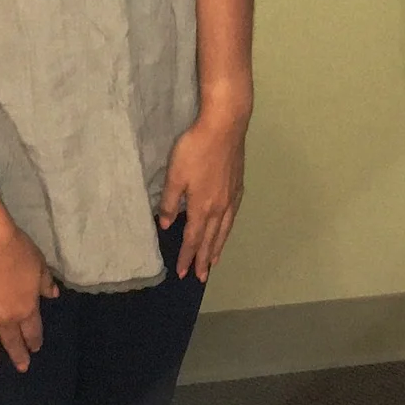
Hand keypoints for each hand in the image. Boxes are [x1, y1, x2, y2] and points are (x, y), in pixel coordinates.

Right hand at [0, 227, 59, 374]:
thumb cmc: (17, 252)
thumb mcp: (39, 265)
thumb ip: (45, 283)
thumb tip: (53, 295)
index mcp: (26, 308)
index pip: (32, 330)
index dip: (34, 340)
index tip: (35, 348)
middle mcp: (5, 319)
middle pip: (12, 341)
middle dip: (17, 355)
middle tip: (21, 368)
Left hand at [159, 110, 247, 280]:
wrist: (225, 126)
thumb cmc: (196, 149)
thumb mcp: (175, 175)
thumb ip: (170, 202)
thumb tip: (166, 225)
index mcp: (202, 207)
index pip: (193, 238)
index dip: (187, 256)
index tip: (182, 273)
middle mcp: (219, 207)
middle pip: (211, 239)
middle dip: (204, 259)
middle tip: (201, 278)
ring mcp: (231, 197)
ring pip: (224, 230)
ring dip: (218, 248)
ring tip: (215, 262)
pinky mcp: (238, 186)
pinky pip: (233, 216)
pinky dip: (228, 229)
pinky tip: (227, 229)